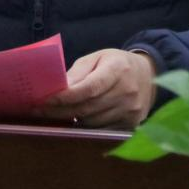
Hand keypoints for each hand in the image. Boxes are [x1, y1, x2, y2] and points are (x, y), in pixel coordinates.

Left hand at [39, 48, 156, 129]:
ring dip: (71, 119)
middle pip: (88, 108)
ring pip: (92, 122)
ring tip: (53, 115)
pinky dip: (86, 127)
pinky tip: (74, 120)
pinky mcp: (131, 124)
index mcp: (118, 70)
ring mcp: (131, 111)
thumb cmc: (117, 64)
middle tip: (39, 110)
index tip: (45, 100)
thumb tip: (58, 89)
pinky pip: (101, 130)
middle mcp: (127, 92)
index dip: (66, 97)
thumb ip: (78, 72)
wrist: (149, 75)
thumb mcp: (98, 58)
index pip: (89, 88)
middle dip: (60, 110)